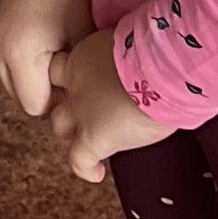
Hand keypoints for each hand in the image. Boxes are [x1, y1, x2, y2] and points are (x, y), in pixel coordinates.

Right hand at [0, 0, 90, 115]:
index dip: (56, 96)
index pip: (36, 106)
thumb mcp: (79, 38)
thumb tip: (67, 105)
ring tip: (39, 50)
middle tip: (57, 59)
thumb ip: (70, 78)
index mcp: (20, 54)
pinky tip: (9, 56)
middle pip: (17, 97)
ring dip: (19, 77)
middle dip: (38, 87)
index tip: (68, 73)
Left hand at [47, 29, 161, 182]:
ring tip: (91, 141)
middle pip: (57, 97)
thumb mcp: (135, 45)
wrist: (160, 69)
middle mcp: (76, 84)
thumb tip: (147, 60)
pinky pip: (79, 159)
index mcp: (85, 56)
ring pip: (61, 126)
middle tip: (89, 113)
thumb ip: (128, 56)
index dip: (68, 78)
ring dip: (73, 133)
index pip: (60, 68)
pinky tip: (96, 174)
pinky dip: (86, 168)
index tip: (84, 84)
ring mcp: (81, 112)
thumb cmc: (158, 50)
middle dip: (68, 106)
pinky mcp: (93, 137)